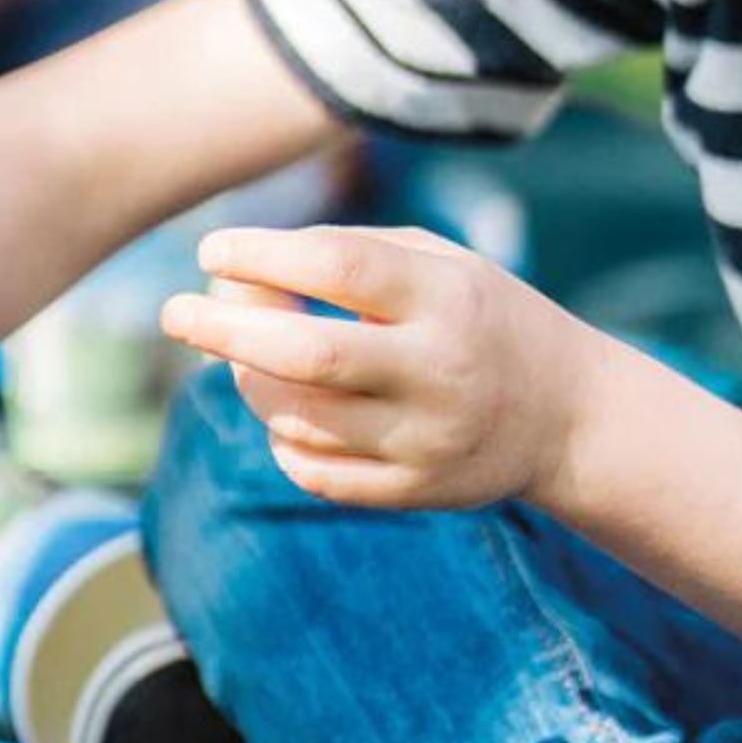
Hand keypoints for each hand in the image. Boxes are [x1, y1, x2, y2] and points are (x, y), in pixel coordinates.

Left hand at [160, 225, 609, 511]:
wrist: (568, 415)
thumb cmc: (475, 315)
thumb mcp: (436, 261)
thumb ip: (346, 256)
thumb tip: (235, 271)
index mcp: (446, 297)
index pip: (338, 267)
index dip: (262, 254)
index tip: (211, 250)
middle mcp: (440, 370)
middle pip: (307, 353)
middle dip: (225, 329)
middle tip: (173, 312)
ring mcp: (429, 439)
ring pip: (299, 416)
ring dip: (248, 380)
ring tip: (239, 355)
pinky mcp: (417, 492)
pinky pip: (316, 471)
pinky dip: (283, 439)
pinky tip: (286, 410)